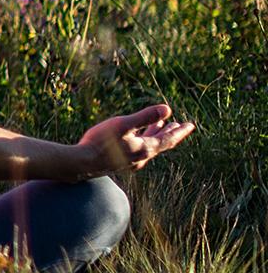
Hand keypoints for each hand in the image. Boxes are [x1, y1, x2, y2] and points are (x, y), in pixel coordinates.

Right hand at [77, 103, 194, 175]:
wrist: (81, 163)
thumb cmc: (101, 142)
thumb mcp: (123, 125)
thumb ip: (145, 117)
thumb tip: (168, 109)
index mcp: (145, 148)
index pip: (169, 139)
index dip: (181, 131)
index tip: (191, 125)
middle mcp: (142, 157)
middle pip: (161, 144)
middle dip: (171, 133)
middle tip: (181, 126)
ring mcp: (131, 161)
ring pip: (149, 146)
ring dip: (156, 135)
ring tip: (161, 126)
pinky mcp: (120, 162)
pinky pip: (138, 148)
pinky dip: (143, 139)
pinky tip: (136, 136)